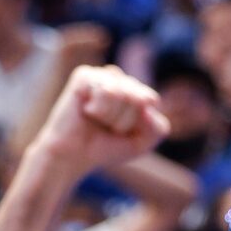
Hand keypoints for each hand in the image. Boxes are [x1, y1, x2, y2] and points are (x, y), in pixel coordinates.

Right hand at [30, 66, 168, 176]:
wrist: (73, 156)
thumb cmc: (105, 147)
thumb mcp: (142, 143)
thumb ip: (158, 128)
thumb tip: (146, 103)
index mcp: (135, 89)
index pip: (150, 99)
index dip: (137, 122)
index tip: (121, 132)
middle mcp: (119, 78)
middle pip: (138, 97)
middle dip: (124, 120)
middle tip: (106, 127)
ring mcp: (101, 75)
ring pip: (122, 93)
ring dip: (110, 116)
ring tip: (96, 120)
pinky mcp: (83, 76)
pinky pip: (104, 90)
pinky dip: (98, 108)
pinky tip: (86, 111)